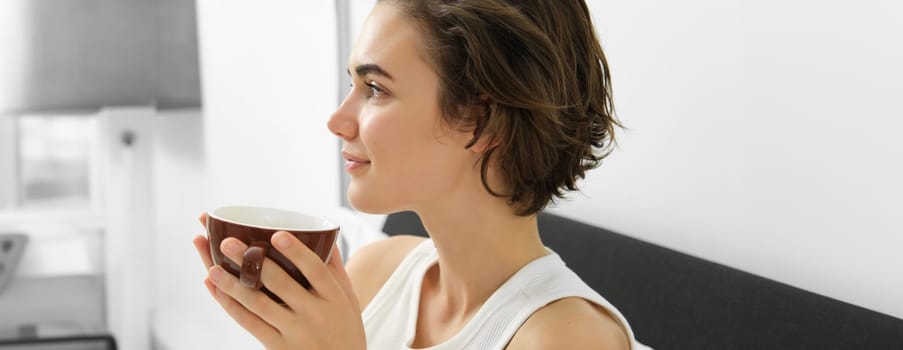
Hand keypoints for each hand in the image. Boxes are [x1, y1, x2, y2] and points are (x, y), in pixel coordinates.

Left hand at [193, 213, 365, 349]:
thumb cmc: (345, 329)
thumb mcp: (348, 299)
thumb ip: (335, 269)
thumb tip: (324, 235)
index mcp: (333, 297)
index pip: (315, 269)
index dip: (296, 252)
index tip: (276, 235)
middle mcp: (314, 313)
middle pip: (281, 284)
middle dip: (253, 262)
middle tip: (227, 242)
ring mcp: (295, 331)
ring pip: (258, 304)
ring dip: (233, 285)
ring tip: (212, 268)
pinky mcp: (278, 346)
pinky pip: (250, 323)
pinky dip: (231, 306)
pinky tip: (217, 290)